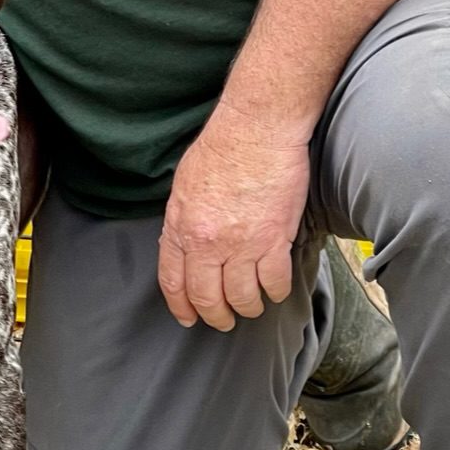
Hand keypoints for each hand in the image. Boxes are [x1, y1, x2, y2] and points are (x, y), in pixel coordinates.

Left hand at [158, 101, 310, 330]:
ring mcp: (241, 244)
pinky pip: (274, 281)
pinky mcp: (274, 240)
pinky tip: (275, 290)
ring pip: (242, 297)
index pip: (174, 281)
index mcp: (181, 227)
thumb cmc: (222, 147)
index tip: (189, 317)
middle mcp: (207, 243)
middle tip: (225, 320)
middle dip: (216, 315)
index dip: (182, 306)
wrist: (256, 129)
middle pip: (207, 297)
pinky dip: (275, 291)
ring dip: (248, 307)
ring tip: (253, 305)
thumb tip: (186, 244)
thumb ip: (184, 220)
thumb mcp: (185, 186)